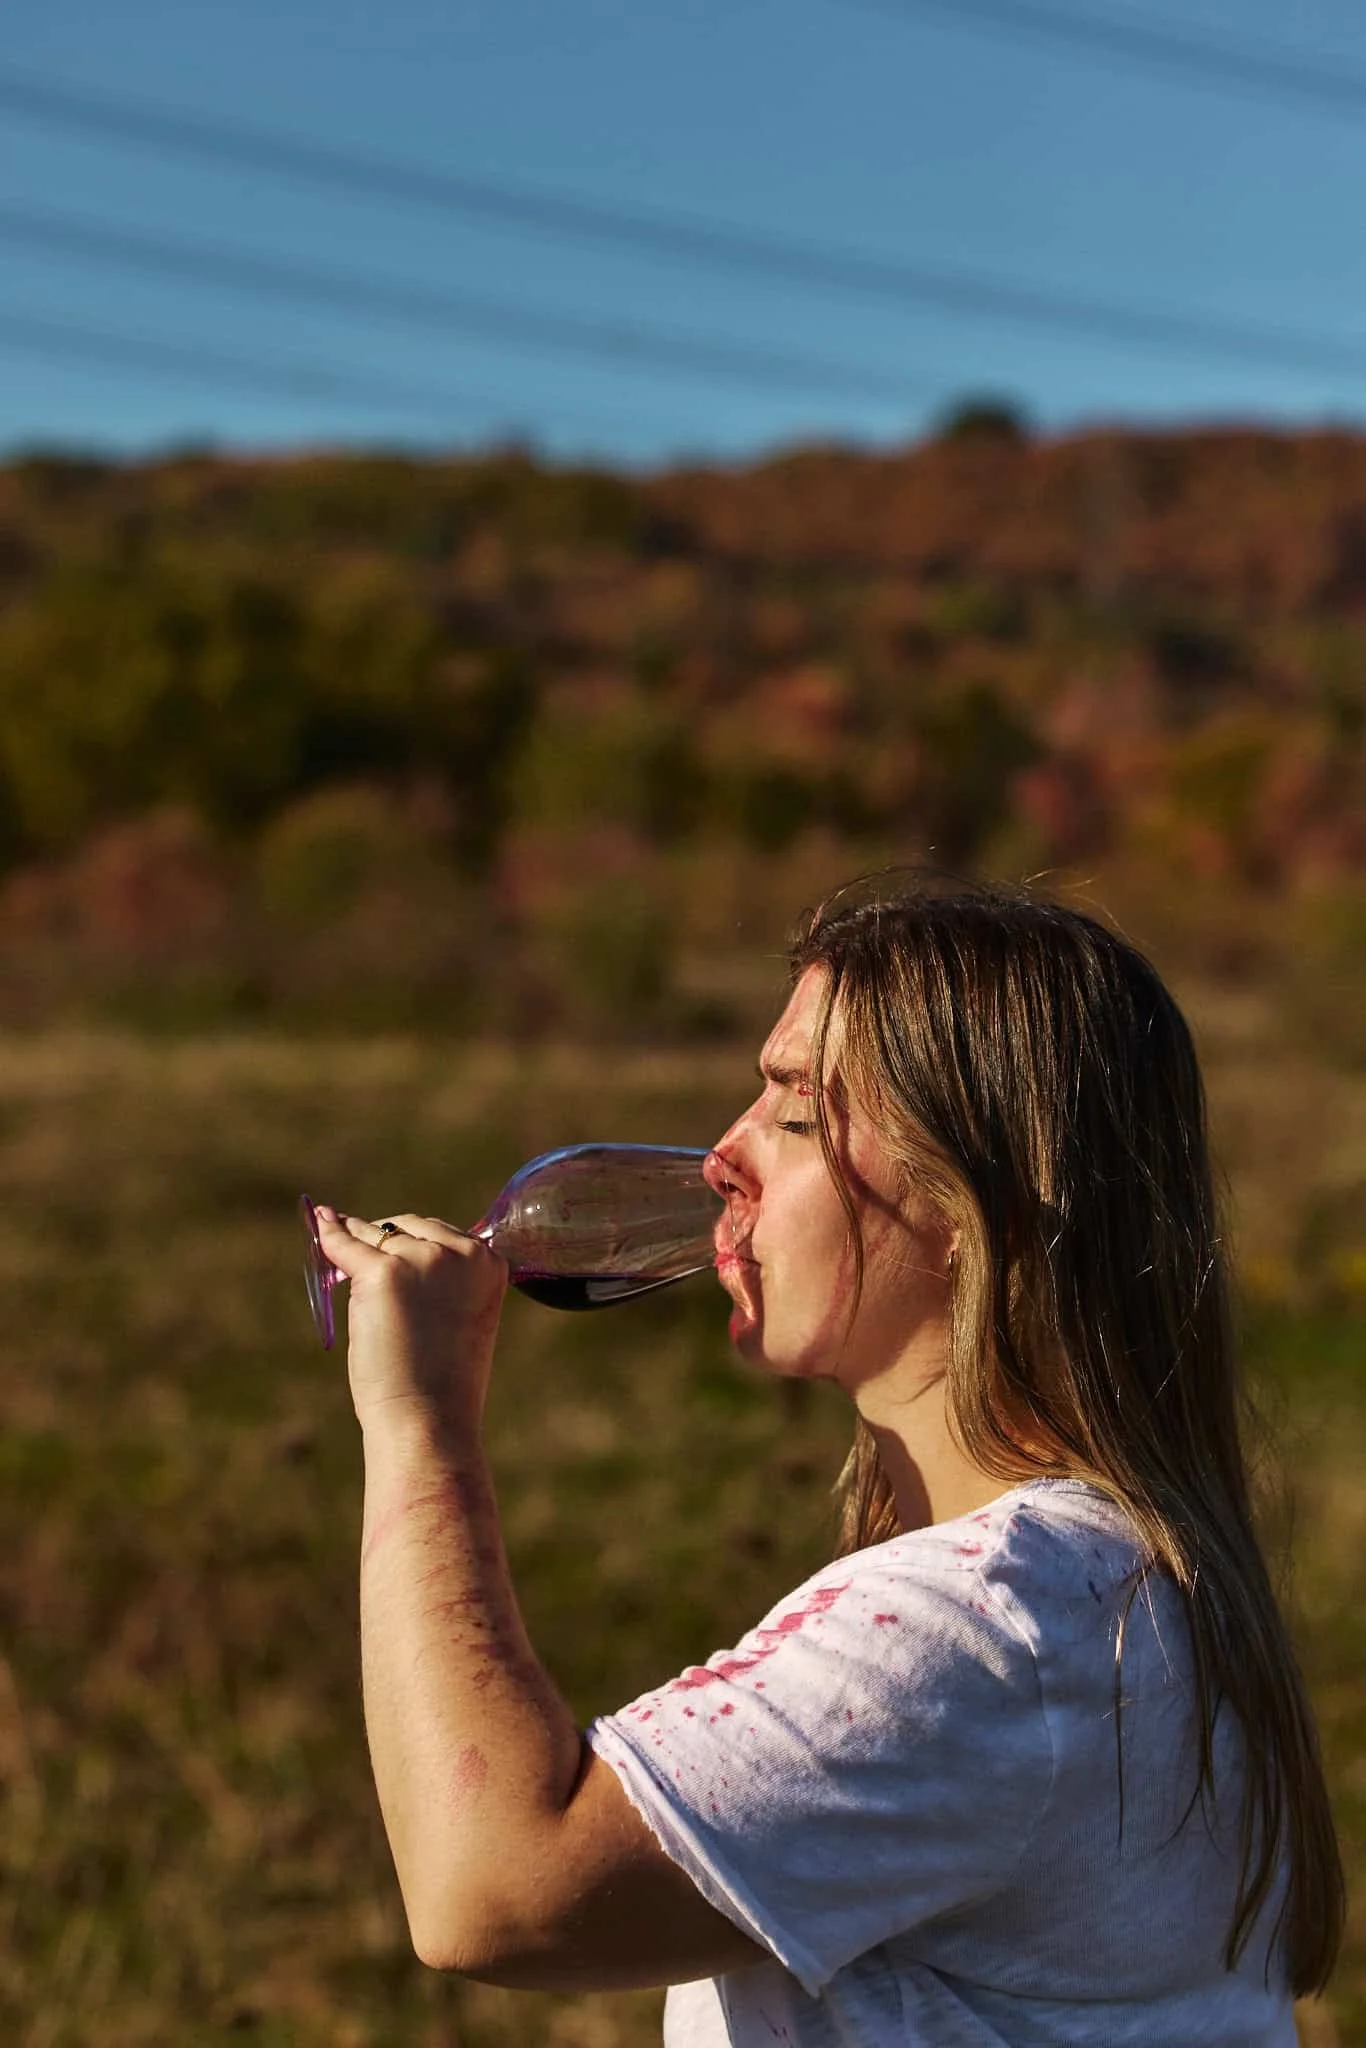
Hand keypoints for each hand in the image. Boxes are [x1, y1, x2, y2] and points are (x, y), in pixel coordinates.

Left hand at [313, 1206, 507, 1432]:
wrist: (429, 1418)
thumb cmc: (442, 1382)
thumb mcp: (459, 1317)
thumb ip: (443, 1282)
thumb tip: (394, 1251)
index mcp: (490, 1264)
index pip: (443, 1233)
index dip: (411, 1238)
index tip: (388, 1239)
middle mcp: (461, 1253)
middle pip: (409, 1227)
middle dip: (383, 1237)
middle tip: (357, 1247)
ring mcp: (422, 1260)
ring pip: (378, 1236)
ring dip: (357, 1238)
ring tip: (335, 1232)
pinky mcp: (382, 1273)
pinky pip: (346, 1247)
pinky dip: (330, 1237)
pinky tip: (321, 1224)